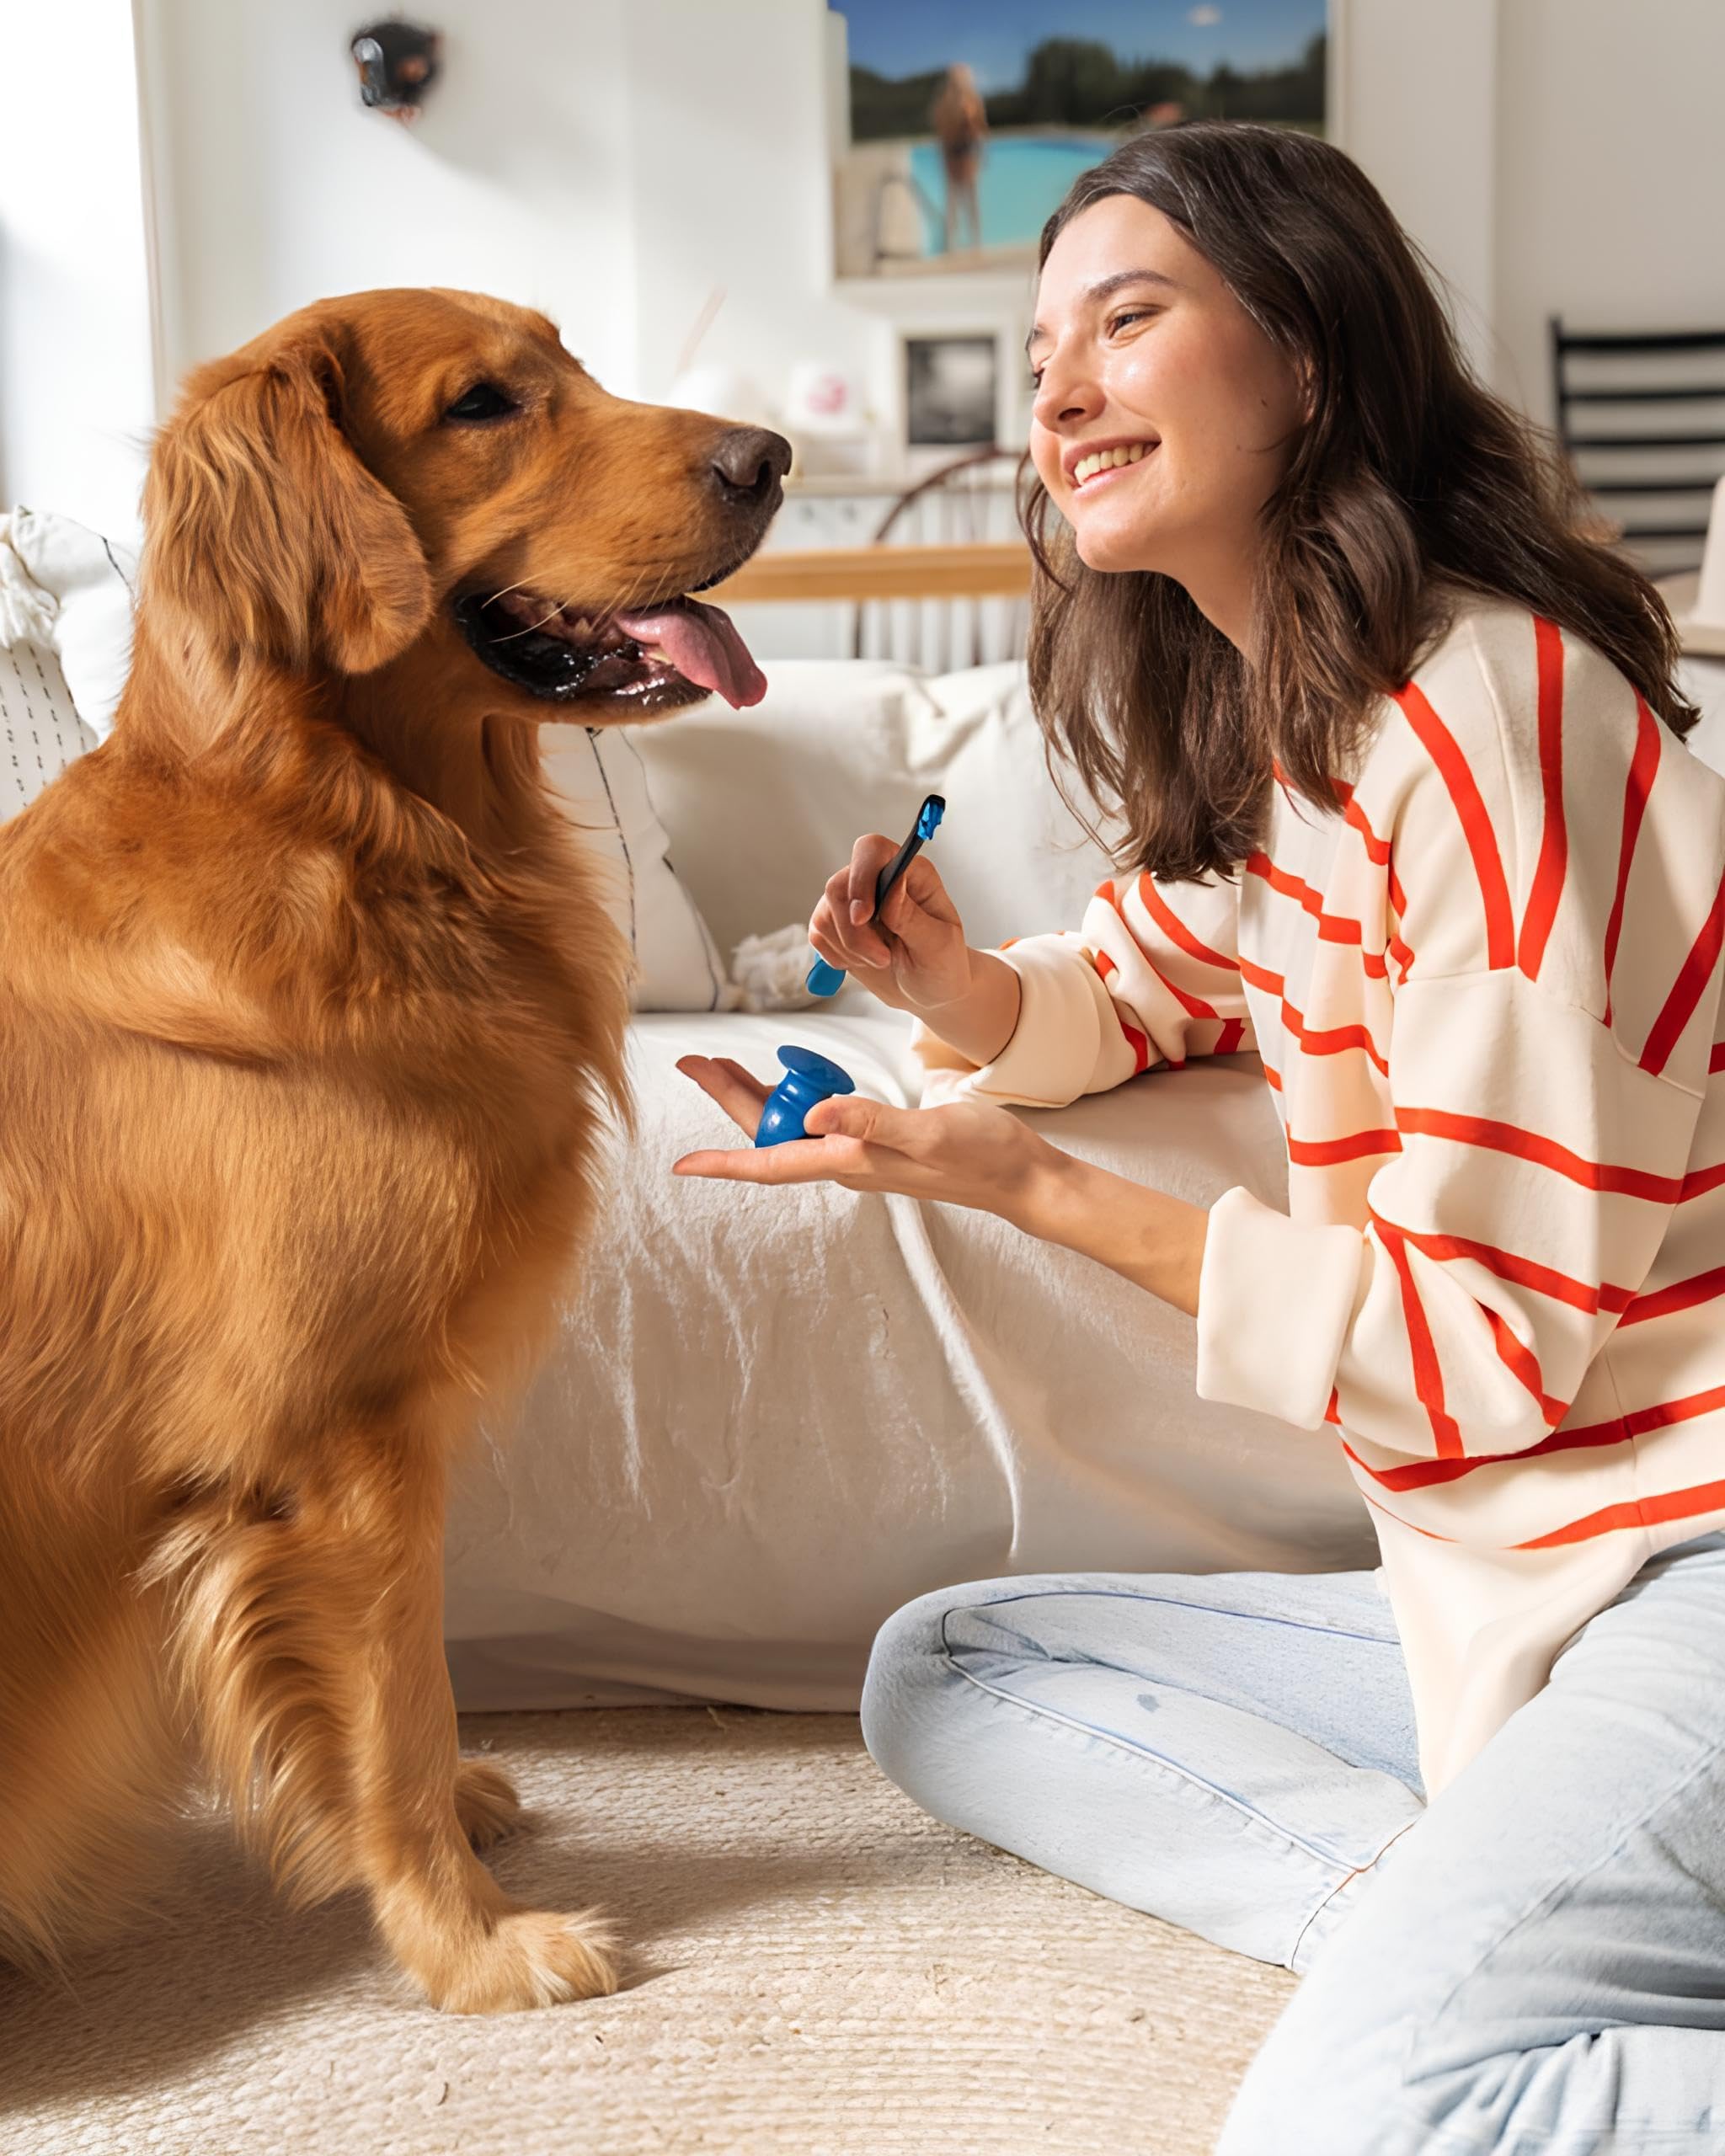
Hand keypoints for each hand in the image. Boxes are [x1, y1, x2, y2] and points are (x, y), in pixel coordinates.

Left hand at [671, 1055, 1062, 1227]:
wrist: (1020, 1175)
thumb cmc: (980, 1155)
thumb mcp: (926, 1131)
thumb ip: (869, 1122)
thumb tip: (812, 1114)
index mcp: (849, 1161)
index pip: (771, 1164)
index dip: (723, 1162)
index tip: (679, 1165)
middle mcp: (845, 1162)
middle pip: (771, 1133)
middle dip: (728, 1098)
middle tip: (692, 1061)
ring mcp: (859, 1153)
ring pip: (791, 1124)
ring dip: (756, 1094)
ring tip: (723, 1064)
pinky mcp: (875, 1142)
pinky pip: (819, 1118)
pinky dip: (796, 1092)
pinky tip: (792, 1075)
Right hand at [808, 839, 973, 1016]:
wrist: (928, 991)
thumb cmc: (942, 966)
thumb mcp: (938, 946)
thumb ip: (912, 917)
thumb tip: (893, 887)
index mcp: (911, 874)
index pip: (872, 850)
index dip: (860, 877)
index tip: (863, 917)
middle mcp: (879, 879)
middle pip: (839, 886)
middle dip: (855, 932)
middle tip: (882, 959)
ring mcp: (854, 900)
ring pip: (826, 913)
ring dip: (850, 948)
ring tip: (880, 961)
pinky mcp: (837, 923)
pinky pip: (818, 933)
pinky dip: (837, 955)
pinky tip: (862, 962)